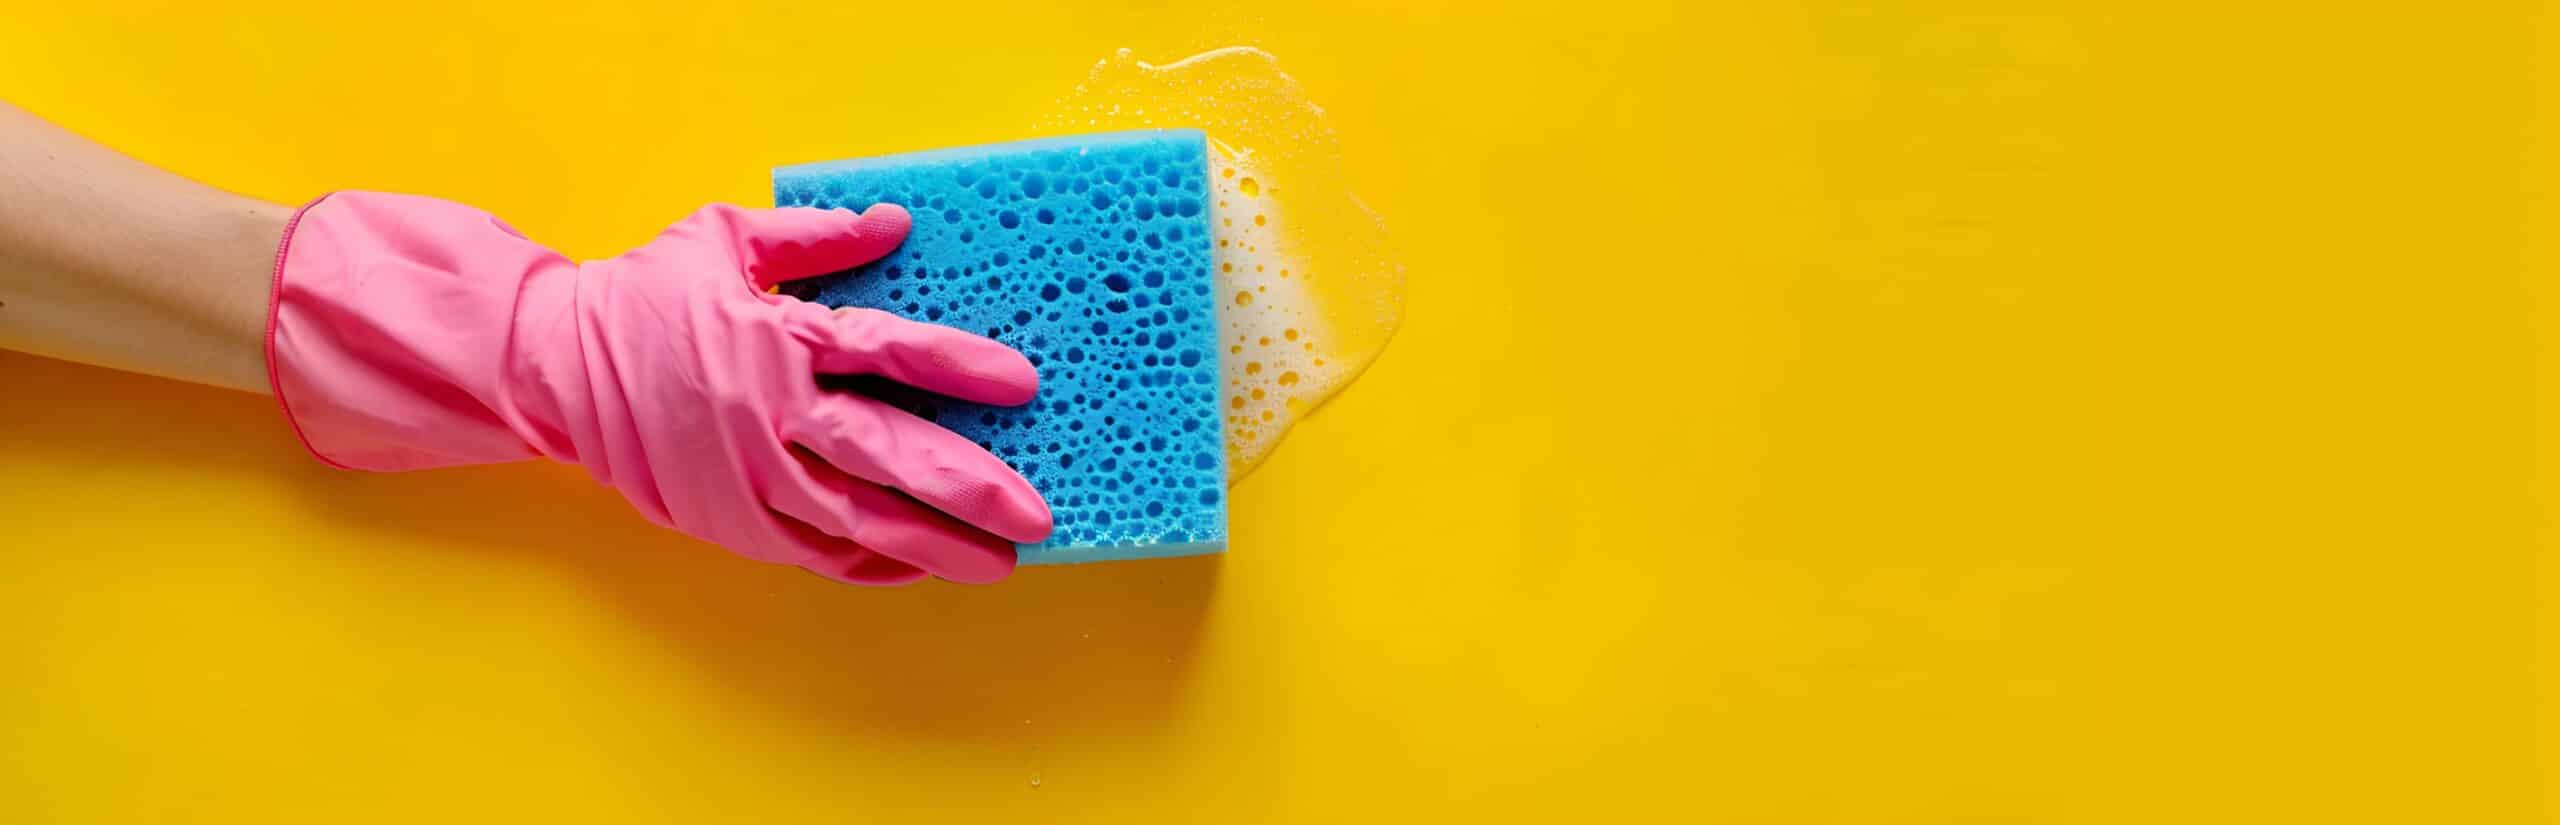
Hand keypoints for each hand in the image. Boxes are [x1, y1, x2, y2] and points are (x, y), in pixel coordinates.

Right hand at [269, 193, 1051, 583]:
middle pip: (888, 455)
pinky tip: (922, 567)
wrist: (552, 369)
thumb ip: (816, 236)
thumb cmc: (644, 295)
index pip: (886, 352)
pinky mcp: (734, 522)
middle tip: (1033, 514)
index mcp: (776, 338)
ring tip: (999, 563)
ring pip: (860, 523)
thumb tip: (896, 222)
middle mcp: (772, 416)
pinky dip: (873, 564)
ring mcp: (753, 479)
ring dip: (936, 547)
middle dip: (968, 487)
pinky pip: (818, 554)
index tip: (1021, 384)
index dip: (956, 366)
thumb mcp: (723, 239)